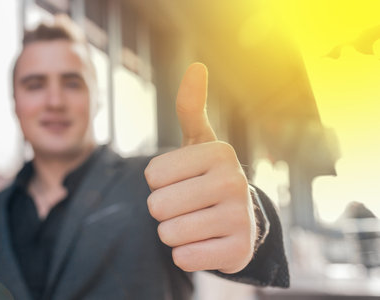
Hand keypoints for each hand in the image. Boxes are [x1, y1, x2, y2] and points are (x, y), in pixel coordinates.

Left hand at [144, 63, 255, 273]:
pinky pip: (183, 258)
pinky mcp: (238, 252)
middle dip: (164, 210)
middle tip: (188, 206)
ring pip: (168, 233)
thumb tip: (197, 66)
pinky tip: (206, 243)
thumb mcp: (199, 143)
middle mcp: (234, 182)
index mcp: (219, 152)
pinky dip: (187, 254)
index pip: (152, 175)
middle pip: (157, 206)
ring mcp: (240, 219)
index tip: (183, 181)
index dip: (159, 183)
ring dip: (174, 232)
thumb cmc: (206, 177)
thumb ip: (190, 107)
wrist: (239, 220)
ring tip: (197, 223)